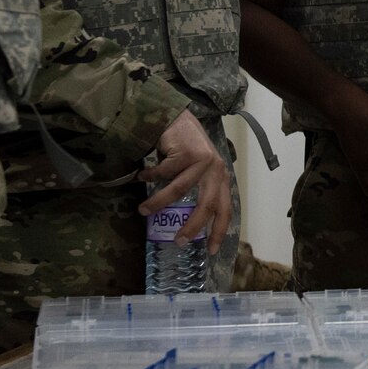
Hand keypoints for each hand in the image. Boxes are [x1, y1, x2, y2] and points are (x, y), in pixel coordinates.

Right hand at [138, 109, 233, 251]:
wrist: (176, 118)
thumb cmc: (186, 149)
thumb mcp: (197, 173)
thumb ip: (198, 191)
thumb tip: (186, 222)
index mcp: (221, 179)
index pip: (225, 210)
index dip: (219, 231)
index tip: (211, 250)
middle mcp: (216, 170)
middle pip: (207, 205)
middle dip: (192, 226)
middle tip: (178, 241)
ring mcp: (203, 161)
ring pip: (179, 190)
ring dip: (158, 202)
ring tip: (143, 210)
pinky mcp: (188, 152)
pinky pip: (163, 172)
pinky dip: (149, 176)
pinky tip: (142, 175)